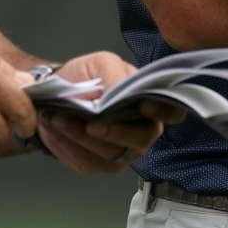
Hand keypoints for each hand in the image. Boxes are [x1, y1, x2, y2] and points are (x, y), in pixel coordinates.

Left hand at [32, 50, 185, 174]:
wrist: (59, 92)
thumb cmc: (87, 76)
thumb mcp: (101, 63)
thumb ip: (113, 75)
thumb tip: (118, 92)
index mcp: (149, 102)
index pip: (171, 110)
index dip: (164, 111)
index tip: (144, 107)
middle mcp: (143, 130)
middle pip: (140, 140)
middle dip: (112, 132)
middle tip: (89, 122)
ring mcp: (123, 151)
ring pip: (110, 155)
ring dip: (80, 137)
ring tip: (57, 118)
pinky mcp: (100, 164)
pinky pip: (87, 163)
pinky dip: (67, 147)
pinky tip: (55, 129)